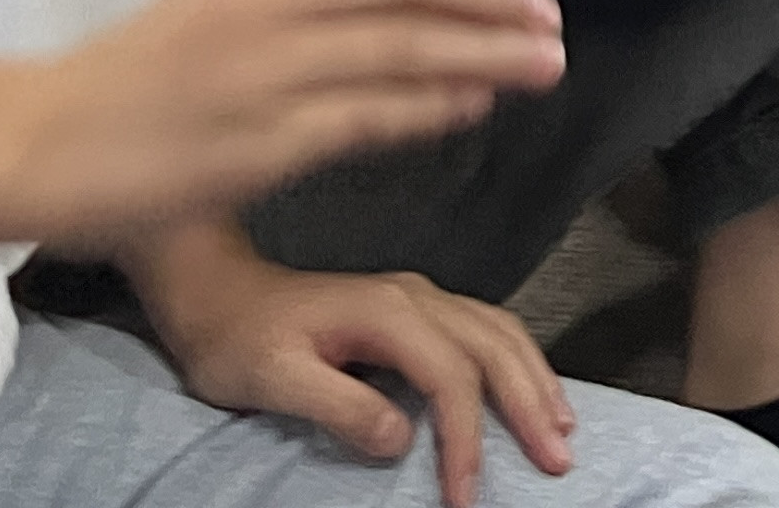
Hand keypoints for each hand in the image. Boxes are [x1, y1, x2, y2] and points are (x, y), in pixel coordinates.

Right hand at [20, 0, 565, 245]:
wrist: (46, 139)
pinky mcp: (264, 137)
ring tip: (542, 65)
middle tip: (551, 23)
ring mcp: (270, 63)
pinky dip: (437, 106)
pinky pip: (376, 114)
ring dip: (490, 55)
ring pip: (411, 44)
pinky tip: (473, 106)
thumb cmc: (150, 68)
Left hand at [142, 233, 573, 507]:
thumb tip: (401, 439)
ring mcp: (418, 297)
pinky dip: (517, 361)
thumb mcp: (274, 378)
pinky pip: (486, 328)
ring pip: (500, 331)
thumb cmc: (236, 339)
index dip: (465, 438)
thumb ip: (339, 406)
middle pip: (494, 347)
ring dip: (536, 379)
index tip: (465, 494)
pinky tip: (529, 386)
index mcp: (387, 312)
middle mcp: (415, 296)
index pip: (450, 378)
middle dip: (530, 404)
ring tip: (563, 426)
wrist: (215, 291)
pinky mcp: (413, 307)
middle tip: (559, 460)